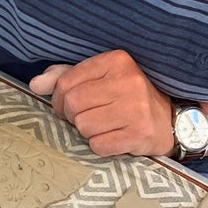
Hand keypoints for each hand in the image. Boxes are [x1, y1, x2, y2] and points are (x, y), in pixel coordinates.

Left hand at [28, 50, 174, 157]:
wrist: (171, 121)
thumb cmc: (128, 97)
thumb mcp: (100, 77)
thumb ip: (65, 76)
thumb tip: (36, 84)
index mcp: (116, 61)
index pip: (66, 82)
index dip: (58, 98)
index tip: (67, 105)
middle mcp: (128, 81)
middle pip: (72, 105)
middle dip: (72, 116)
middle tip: (86, 117)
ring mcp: (136, 108)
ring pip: (83, 126)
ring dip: (87, 131)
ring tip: (104, 126)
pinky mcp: (139, 134)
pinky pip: (98, 145)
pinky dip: (100, 145)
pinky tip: (114, 137)